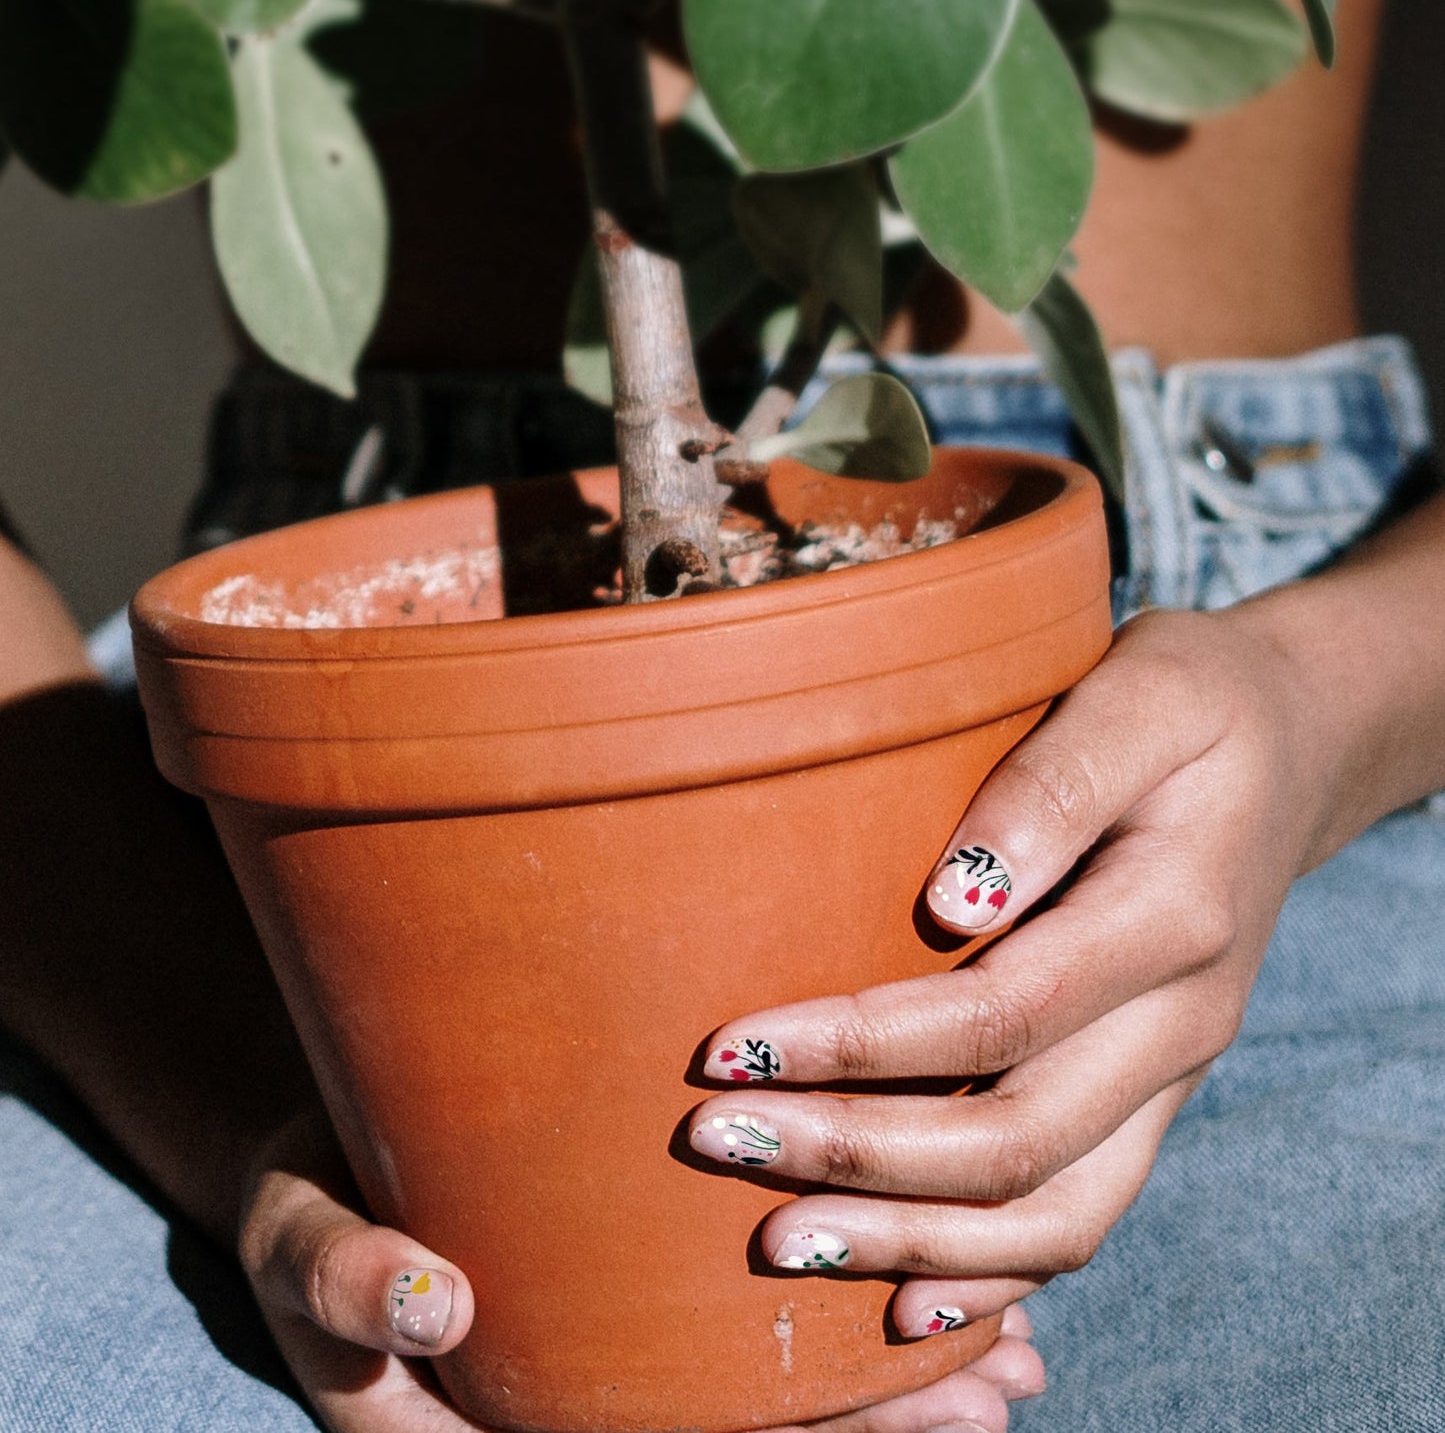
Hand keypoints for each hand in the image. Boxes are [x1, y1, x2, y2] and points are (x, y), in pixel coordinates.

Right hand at [239, 1116, 1042, 1432]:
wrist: (319, 1144)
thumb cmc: (307, 1206)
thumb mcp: (297, 1243)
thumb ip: (342, 1280)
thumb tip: (430, 1297)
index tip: (915, 1423)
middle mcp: (597, 1402)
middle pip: (750, 1430)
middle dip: (880, 1420)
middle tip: (1000, 1385)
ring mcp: (628, 1338)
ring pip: (769, 1374)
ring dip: (889, 1363)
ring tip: (1012, 1346)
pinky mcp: (645, 1268)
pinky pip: (750, 1293)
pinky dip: (847, 1270)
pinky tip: (938, 1247)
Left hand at [687, 606, 1334, 1329]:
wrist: (1289, 742)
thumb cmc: (1191, 702)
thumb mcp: (1139, 692)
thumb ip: (1050, 788)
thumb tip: (949, 903)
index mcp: (1172, 919)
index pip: (1000, 1015)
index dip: (861, 1046)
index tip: (731, 1046)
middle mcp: (1183, 1023)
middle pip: (1016, 1139)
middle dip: (856, 1156)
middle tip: (714, 1141)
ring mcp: (1171, 1074)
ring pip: (1054, 1214)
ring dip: (909, 1243)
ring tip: (777, 1241)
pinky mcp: (1149, 1095)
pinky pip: (1083, 1216)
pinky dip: (993, 1276)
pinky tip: (901, 1306)